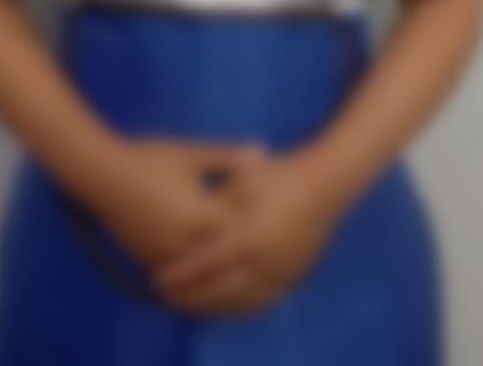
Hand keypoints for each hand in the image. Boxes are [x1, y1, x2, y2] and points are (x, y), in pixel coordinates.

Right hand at [90, 135, 266, 270]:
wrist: (103, 173)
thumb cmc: (149, 158)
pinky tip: (208, 285)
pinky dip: (196, 285)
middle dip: (246, 264)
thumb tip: (262, 152)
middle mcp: (186, 243)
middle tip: (273, 268)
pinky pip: (180, 281)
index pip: (240, 230)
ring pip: (202, 280)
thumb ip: (227, 157)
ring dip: (223, 283)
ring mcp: (166, 256)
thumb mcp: (190, 154)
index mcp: (201, 215)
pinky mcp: (149, 261)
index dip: (261, 229)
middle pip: (225, 261)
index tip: (280, 227)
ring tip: (247, 287)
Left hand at [151, 144, 346, 316]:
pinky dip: (241, 307)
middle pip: (219, 290)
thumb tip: (187, 225)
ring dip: (214, 306)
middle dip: (191, 297)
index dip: (179, 275)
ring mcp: (281, 273)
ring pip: (241, 302)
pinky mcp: (294, 276)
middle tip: (168, 298)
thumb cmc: (279, 175)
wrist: (325, 182)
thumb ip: (213, 206)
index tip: (157, 279)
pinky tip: (227, 304)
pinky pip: (264, 301)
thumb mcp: (239, 183)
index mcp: (247, 237)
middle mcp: (263, 262)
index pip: (204, 265)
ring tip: (192, 303)